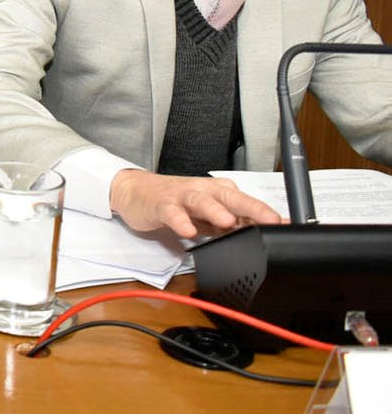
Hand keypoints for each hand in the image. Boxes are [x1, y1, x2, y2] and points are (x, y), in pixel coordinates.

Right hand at [110, 169, 281, 237]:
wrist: (136, 192)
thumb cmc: (176, 202)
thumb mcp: (209, 216)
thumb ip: (235, 224)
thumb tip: (267, 234)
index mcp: (219, 194)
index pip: (247, 204)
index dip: (267, 216)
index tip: (288, 227)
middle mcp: (204, 191)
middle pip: (230, 197)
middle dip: (251, 208)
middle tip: (270, 220)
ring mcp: (181, 196)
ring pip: (201, 201)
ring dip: (215, 211)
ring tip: (228, 222)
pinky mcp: (161, 204)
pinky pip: (171, 212)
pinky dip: (179, 221)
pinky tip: (186, 231)